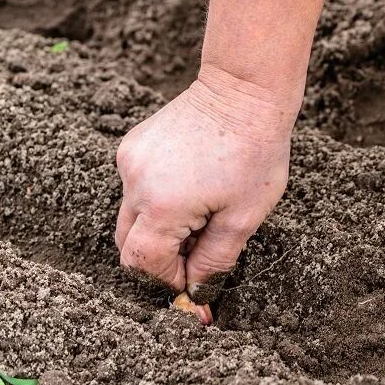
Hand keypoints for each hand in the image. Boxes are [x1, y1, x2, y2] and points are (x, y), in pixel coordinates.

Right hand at [113, 0, 341, 315]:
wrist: (245, 90)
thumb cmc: (255, 152)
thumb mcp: (244, 216)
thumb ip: (215, 260)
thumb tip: (197, 293)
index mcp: (162, 206)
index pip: (144, 264)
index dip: (168, 280)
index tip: (196, 280)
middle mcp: (135, 183)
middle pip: (129, 244)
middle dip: (159, 259)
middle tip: (198, 253)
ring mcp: (129, 161)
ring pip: (131, 216)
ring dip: (159, 228)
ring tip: (201, 214)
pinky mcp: (132, 145)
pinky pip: (135, 188)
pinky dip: (156, 200)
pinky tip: (192, 186)